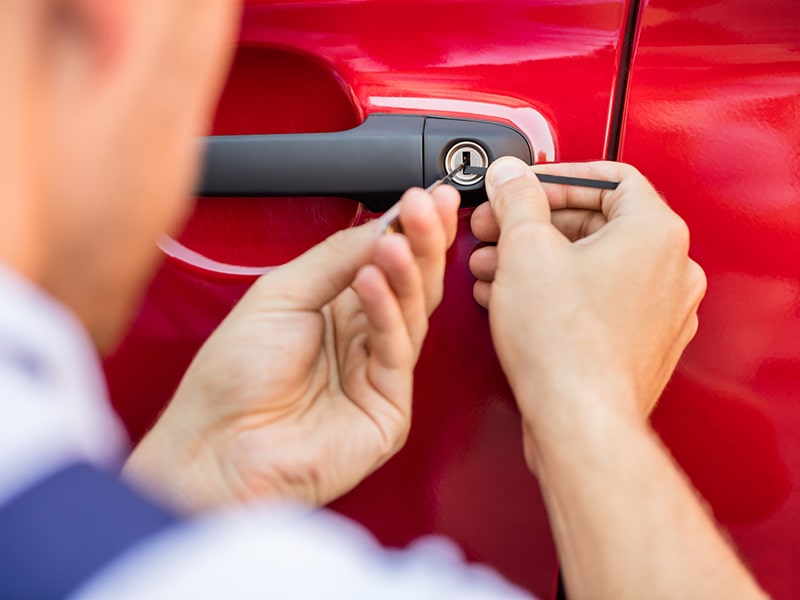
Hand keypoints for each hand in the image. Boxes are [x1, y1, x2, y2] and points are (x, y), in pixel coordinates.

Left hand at [124, 186, 458, 511]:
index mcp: (335, 309)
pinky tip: (374, 281)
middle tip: (428, 207)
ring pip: (412, 313)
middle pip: (410, 284)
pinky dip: (388, 313)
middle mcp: (361, 338)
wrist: (215, 446)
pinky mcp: (388, 408)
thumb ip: (335, 258)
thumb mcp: (280, 294)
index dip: (408, 230)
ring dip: (407, 271)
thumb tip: (383, 224)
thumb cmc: (234, 376)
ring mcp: (377, 373)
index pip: (385, 262)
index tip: (424, 197)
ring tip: (396, 241)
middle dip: (422, 242)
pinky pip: (397, 350)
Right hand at [469, 158, 705, 465]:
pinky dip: (557, 292)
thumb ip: (517, 199)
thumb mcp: (525, 250)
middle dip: (535, 225)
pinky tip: (514, 299)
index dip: (555, 178)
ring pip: (593, 264)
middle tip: (497, 229)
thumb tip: (510, 176)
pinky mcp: (642, 342)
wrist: (579, 420)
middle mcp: (671, 270)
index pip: (610, 178)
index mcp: (656, 233)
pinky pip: (598, 300)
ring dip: (539, 259)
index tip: (523, 188)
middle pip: (597, 223)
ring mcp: (661, 311)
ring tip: (495, 267)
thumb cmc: (565, 346)